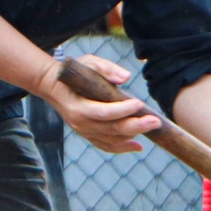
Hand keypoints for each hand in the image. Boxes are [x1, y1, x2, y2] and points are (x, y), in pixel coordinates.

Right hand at [37, 55, 160, 153]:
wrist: (54, 87)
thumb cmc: (74, 73)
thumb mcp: (88, 63)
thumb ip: (106, 68)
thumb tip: (126, 77)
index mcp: (78, 106)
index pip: (103, 112)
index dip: (122, 110)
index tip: (139, 103)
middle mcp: (80, 123)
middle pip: (111, 129)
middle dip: (136, 125)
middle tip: (155, 120)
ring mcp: (84, 132)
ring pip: (112, 139)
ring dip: (133, 135)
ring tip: (152, 126)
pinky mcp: (88, 135)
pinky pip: (107, 145)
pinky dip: (122, 147)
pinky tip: (138, 146)